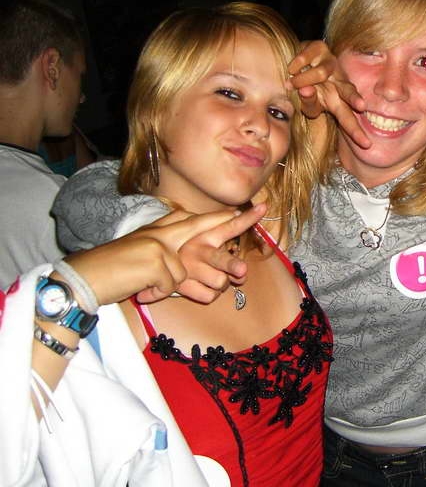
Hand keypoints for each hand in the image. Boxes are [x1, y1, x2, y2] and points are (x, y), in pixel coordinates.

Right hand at [64, 206, 264, 305]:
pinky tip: (141, 290)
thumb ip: (167, 248)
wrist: (85, 275)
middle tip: (245, 270)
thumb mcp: (144, 252)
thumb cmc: (115, 268)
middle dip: (233, 259)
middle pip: (215, 240)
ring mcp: (164, 246)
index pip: (205, 221)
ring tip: (152, 286)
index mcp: (167, 230)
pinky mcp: (158, 262)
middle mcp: (168, 234)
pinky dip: (157, 294)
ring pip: (197, 276)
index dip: (233, 218)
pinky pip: (174, 288)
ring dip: (180, 290)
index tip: (260, 210)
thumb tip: (189, 247)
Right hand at [148, 203, 265, 302]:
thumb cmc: (176, 243)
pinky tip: (203, 287)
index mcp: (203, 234)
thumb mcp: (188, 227)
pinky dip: (210, 294)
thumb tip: (236, 213)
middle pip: (221, 260)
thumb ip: (212, 222)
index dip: (248, 217)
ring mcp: (190, 270)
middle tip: (241, 271)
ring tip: (213, 276)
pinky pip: (209, 296)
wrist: (141, 258)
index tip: (264, 207)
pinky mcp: (182, 287)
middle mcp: (198, 251)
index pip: (229, 225)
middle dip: (233, 265)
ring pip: (220, 282)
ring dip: (222, 283)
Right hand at [288, 40, 370, 148]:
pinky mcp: (319, 47)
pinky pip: (307, 57)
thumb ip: (309, 103)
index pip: (348, 117)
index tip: (366, 145)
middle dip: (354, 98)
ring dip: (303, 80)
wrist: (293, 63)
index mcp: (338, 99)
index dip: (355, 130)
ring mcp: (331, 62)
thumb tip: (307, 90)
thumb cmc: (303, 88)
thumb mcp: (307, 103)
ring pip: (321, 74)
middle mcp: (338, 81)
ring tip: (290, 84)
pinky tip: (291, 68)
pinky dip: (296, 64)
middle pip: (349, 90)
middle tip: (361, 106)